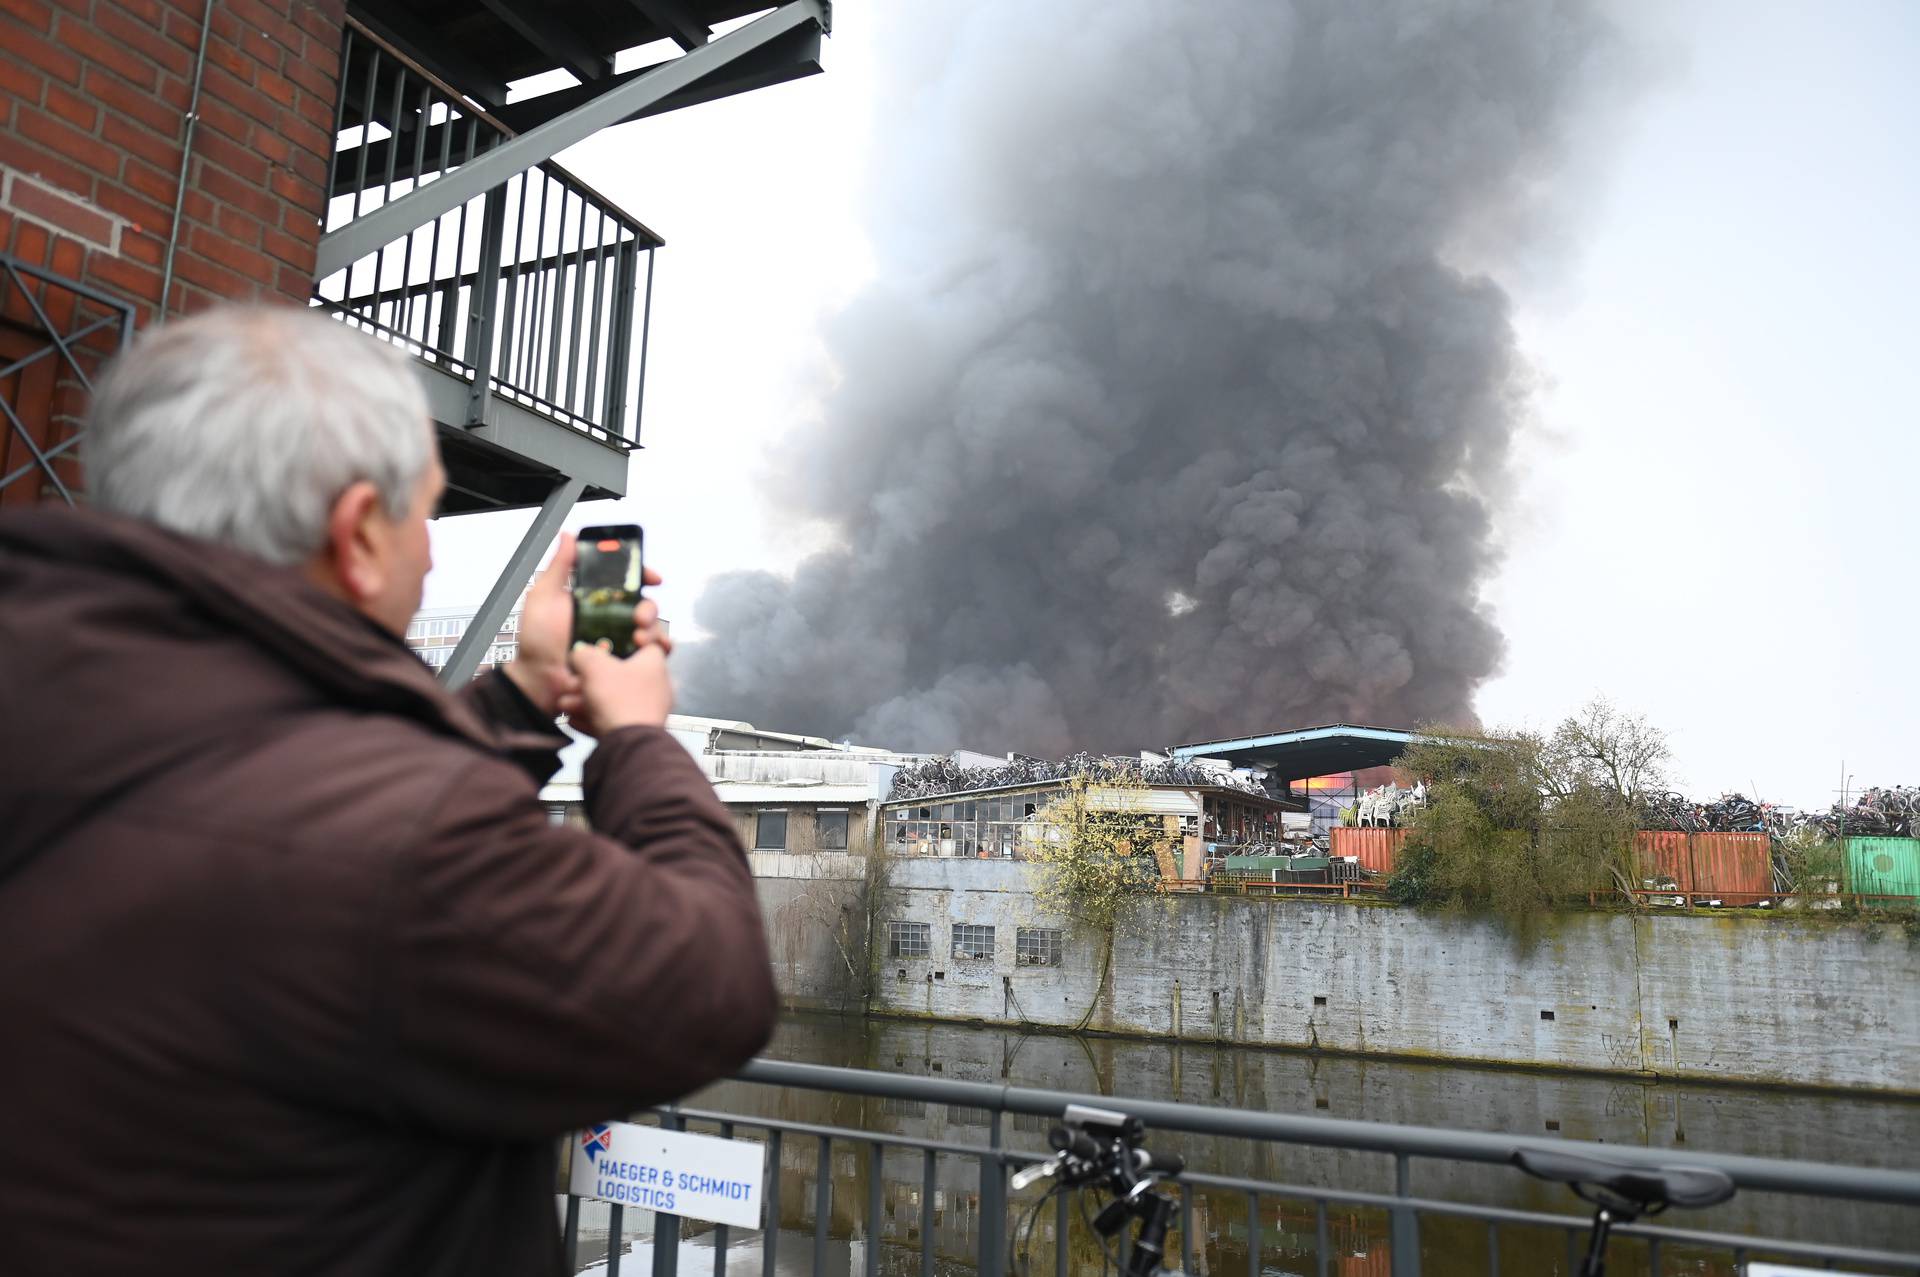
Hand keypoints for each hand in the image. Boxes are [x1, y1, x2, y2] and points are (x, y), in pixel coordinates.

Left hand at [504, 535, 666, 717]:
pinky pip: (648, 655)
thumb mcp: (543, 597)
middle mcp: (608, 618)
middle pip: (642, 604)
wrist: (539, 681)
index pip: (624, 581)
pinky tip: (648, 651)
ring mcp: (617, 641)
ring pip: (649, 628)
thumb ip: (558, 567)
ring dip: (652, 629)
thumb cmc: (536, 641)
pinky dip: (656, 651)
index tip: (651, 577)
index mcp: (592, 599)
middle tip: (640, 615)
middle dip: (649, 606)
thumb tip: (568, 536)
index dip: (641, 575)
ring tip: (639, 637)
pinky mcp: (622, 662)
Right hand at [567, 607, 673, 735]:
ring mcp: (648, 709)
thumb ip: (584, 654)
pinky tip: (574, 721)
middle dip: (591, 678)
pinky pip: (613, 718)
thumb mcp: (594, 666)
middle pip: (620, 674)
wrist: (628, 745)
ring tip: (566, 704)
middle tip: (574, 680)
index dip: (626, 638)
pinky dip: (592, 718)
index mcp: (654, 662)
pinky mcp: (638, 729)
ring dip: (586, 700)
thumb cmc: (620, 700)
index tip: (608, 641)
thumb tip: (579, 653)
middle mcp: (656, 685)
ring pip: (613, 698)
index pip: (647, 642)